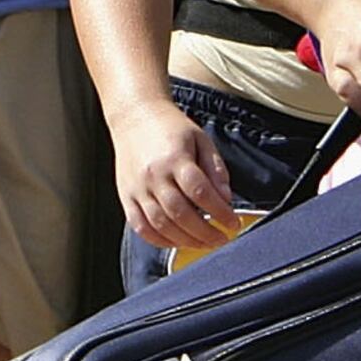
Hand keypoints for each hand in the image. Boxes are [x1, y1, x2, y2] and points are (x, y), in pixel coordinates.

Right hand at [115, 104, 236, 251]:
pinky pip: (141, 227)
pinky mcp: (126, 197)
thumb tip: (226, 199)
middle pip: (181, 213)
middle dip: (206, 233)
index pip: (200, 192)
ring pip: (161, 225)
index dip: (220, 212)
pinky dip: (160, 240)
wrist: (135, 116)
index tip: (234, 223)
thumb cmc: (171, 128)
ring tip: (204, 243)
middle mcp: (154, 175)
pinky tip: (178, 242)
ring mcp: (137, 188)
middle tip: (222, 239)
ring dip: (186, 241)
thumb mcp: (201, 140)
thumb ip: (215, 169)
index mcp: (175, 158)